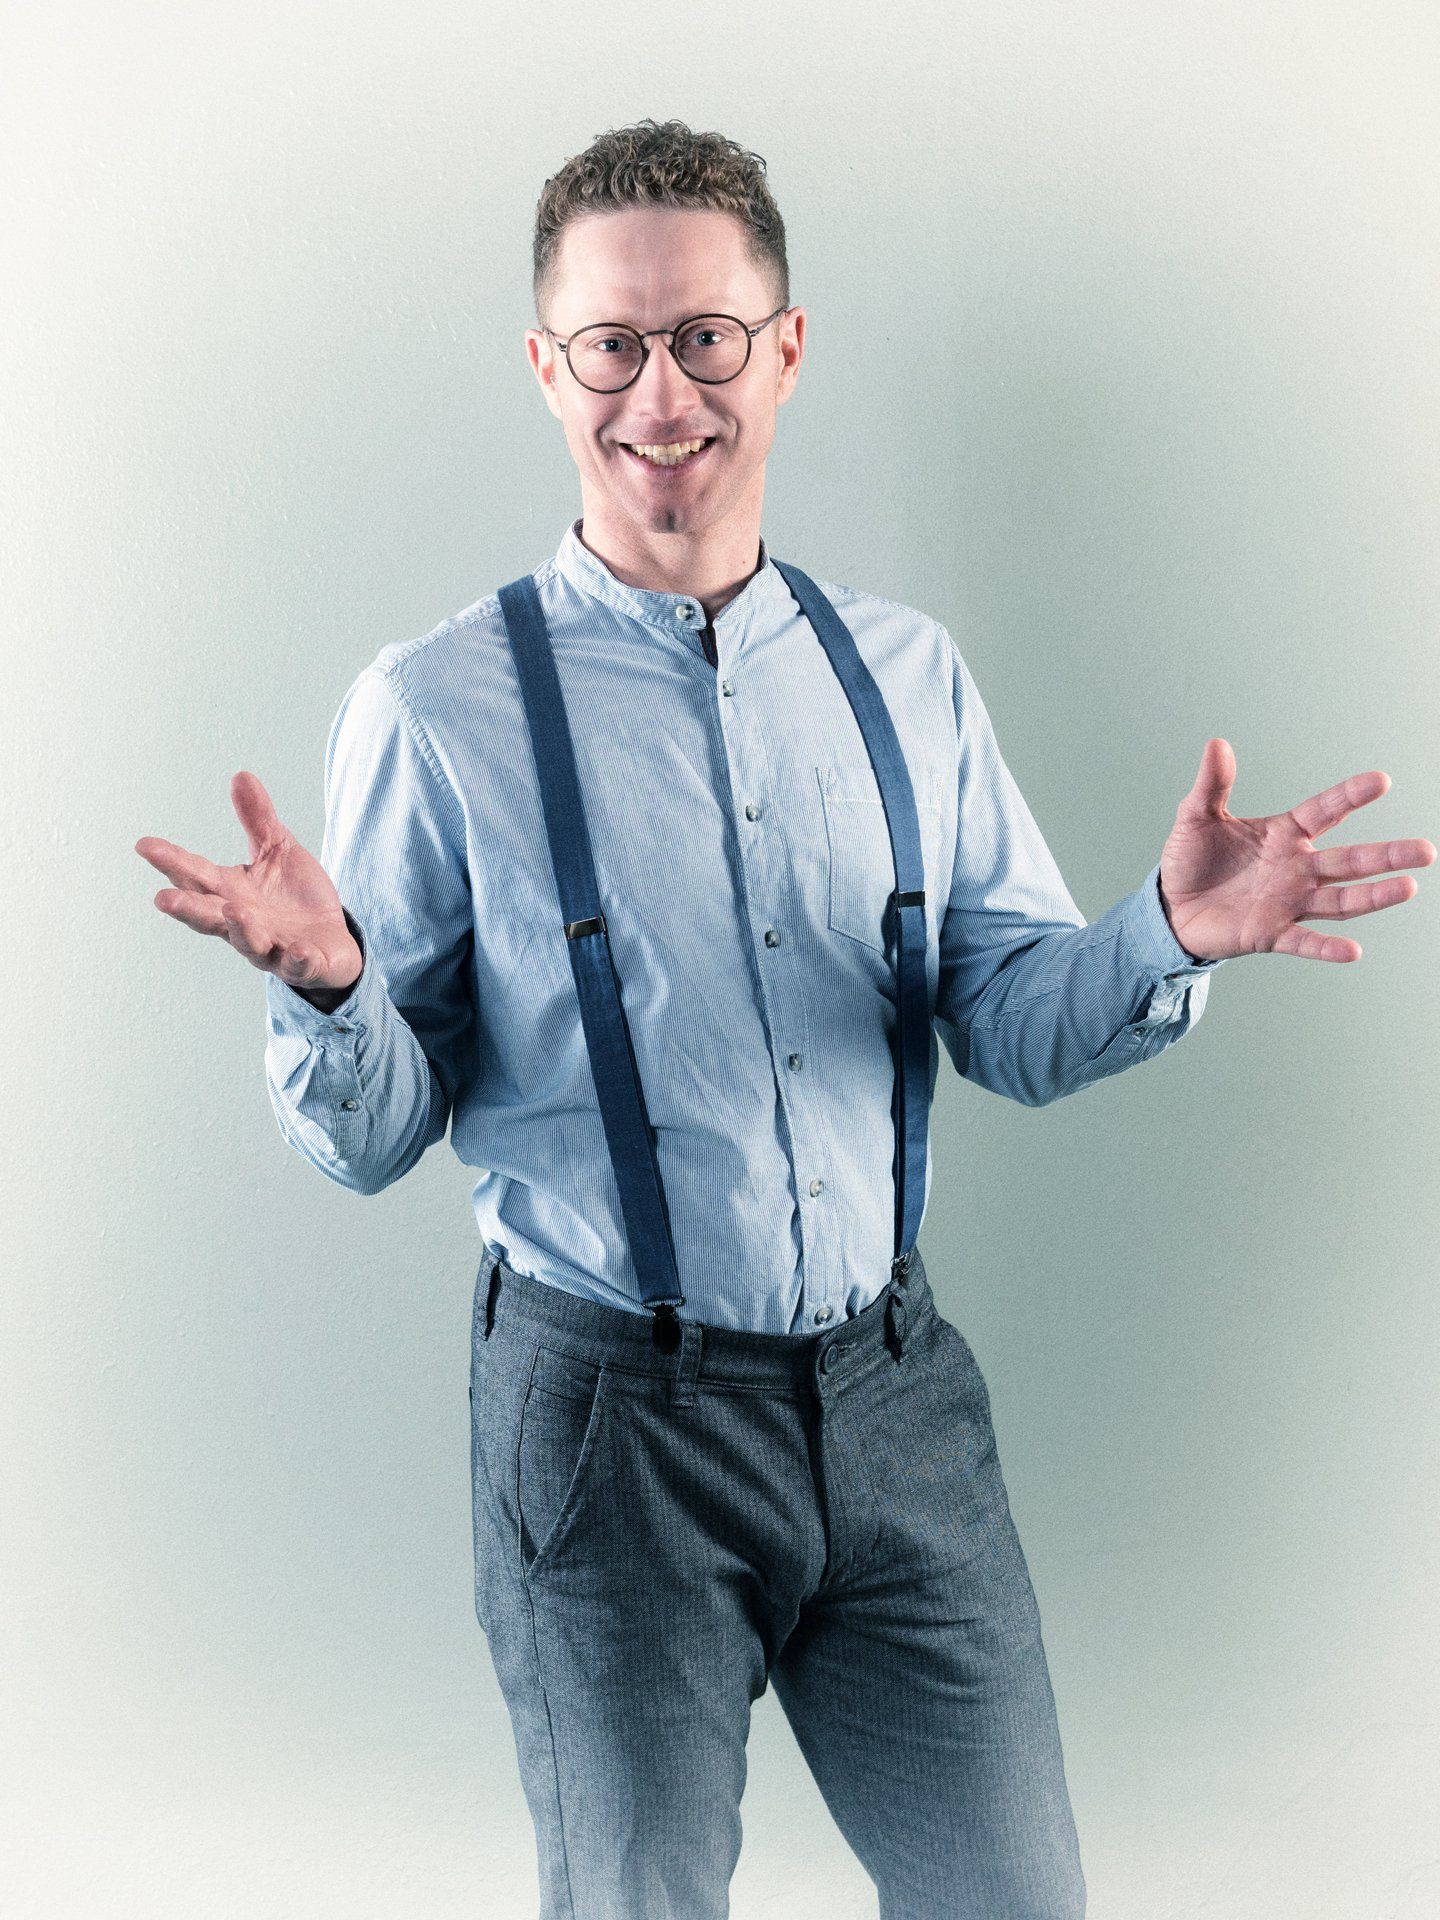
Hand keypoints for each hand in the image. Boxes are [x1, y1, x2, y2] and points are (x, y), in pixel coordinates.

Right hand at [136, 771, 362, 994]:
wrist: (331, 943)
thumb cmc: (294, 898)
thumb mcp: (278, 851)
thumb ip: (258, 820)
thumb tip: (240, 775)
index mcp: (231, 894)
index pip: (196, 876)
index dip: (171, 862)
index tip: (145, 845)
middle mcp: (244, 924)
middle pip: (208, 917)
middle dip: (187, 908)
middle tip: (161, 898)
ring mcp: (273, 947)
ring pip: (250, 943)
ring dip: (241, 929)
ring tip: (234, 910)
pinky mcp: (306, 965)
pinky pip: (299, 965)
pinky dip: (297, 960)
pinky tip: (297, 950)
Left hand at [1155, 740, 1434, 962]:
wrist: (1172, 908)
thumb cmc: (1192, 860)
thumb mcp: (1195, 817)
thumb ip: (1211, 784)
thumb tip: (1217, 743)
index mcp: (1284, 835)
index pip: (1326, 811)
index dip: (1350, 796)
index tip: (1381, 781)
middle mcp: (1296, 869)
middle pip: (1349, 861)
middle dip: (1387, 855)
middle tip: (1427, 850)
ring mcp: (1288, 902)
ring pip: (1340, 900)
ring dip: (1373, 896)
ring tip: (1408, 887)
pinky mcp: (1271, 933)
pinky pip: (1304, 942)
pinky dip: (1327, 947)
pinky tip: (1353, 951)